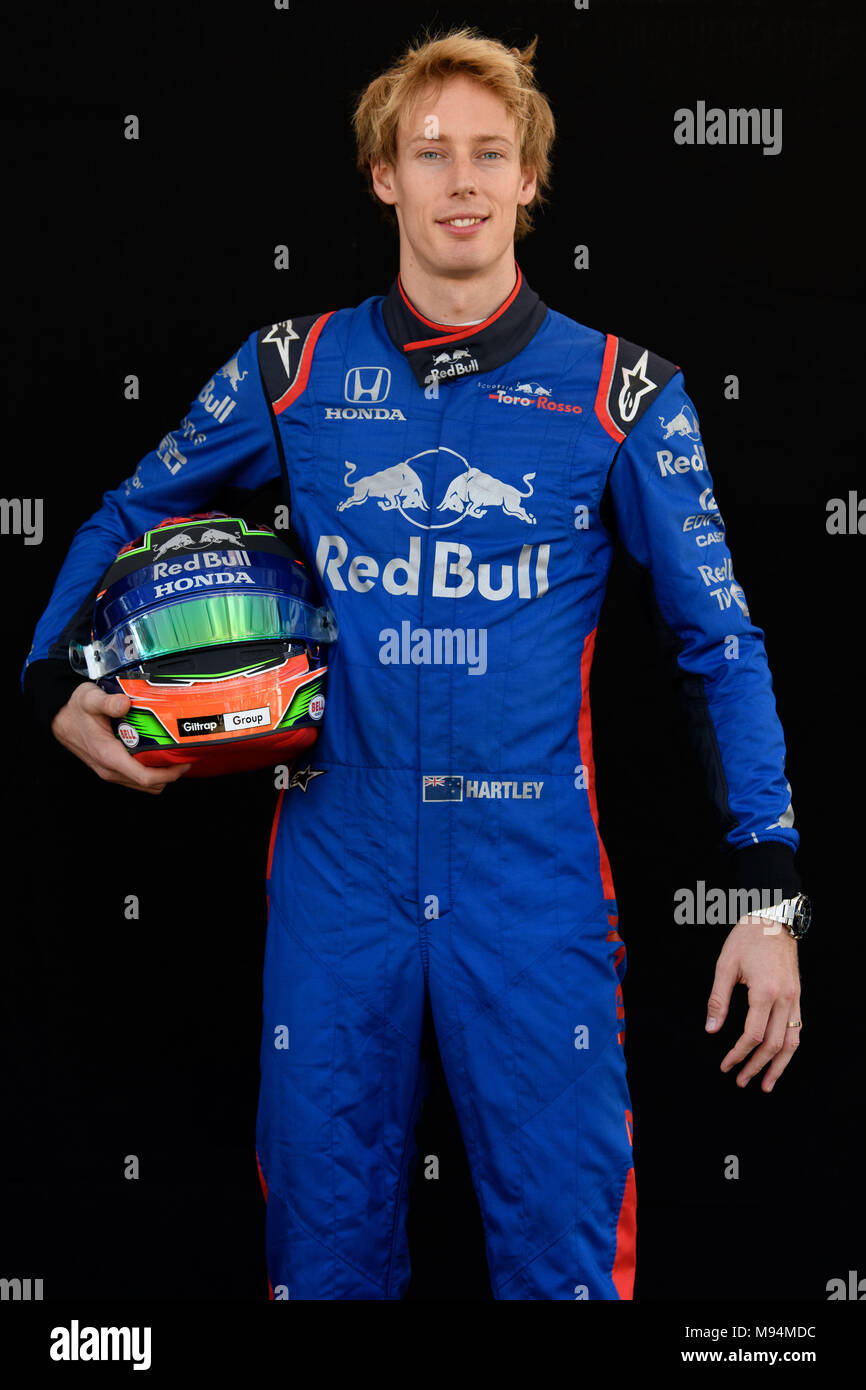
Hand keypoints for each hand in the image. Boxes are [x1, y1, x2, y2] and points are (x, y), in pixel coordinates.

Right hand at [51, 683, 190, 793]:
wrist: (59, 718)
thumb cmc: (75, 710)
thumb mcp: (89, 699)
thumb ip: (107, 702)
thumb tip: (125, 703)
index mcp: (109, 756)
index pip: (145, 777)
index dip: (169, 774)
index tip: (184, 762)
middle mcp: (110, 769)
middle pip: (149, 785)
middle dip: (170, 774)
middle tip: (184, 756)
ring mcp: (110, 771)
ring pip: (143, 784)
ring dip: (161, 774)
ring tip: (173, 755)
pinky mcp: (111, 769)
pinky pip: (135, 777)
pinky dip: (150, 770)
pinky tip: (156, 752)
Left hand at [705, 914, 801, 1091]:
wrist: (773, 918)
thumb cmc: (747, 938)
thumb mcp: (725, 965)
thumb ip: (718, 1000)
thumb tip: (711, 1030)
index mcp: (764, 992)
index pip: (753, 1035)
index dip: (738, 1054)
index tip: (725, 1066)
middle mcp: (785, 999)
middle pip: (774, 1044)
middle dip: (757, 1067)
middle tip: (741, 1081)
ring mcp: (795, 999)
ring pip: (792, 1042)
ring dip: (779, 1066)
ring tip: (766, 1084)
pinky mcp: (798, 997)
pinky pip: (798, 1029)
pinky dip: (789, 1048)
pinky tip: (780, 1059)